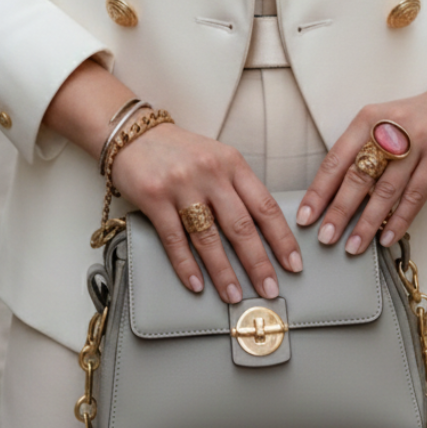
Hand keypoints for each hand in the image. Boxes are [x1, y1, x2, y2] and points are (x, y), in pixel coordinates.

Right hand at [109, 122, 303, 301]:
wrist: (133, 132)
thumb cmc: (179, 150)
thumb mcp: (217, 158)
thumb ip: (237, 188)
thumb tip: (261, 230)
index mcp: (232, 163)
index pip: (265, 205)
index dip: (281, 238)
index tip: (293, 263)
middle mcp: (211, 173)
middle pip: (241, 226)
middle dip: (258, 263)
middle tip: (269, 289)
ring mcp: (182, 185)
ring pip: (209, 237)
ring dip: (224, 271)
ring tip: (234, 295)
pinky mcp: (154, 197)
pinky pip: (175, 239)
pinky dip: (186, 265)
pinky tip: (196, 283)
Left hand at [296, 87, 426, 253]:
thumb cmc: (419, 118)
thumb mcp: (384, 123)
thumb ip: (362, 149)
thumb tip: (334, 193)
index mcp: (368, 117)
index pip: (336, 158)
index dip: (319, 189)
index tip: (305, 215)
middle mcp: (390, 128)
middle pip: (358, 175)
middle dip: (339, 210)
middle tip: (324, 236)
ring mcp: (417, 142)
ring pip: (386, 190)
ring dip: (367, 222)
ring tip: (353, 245)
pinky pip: (416, 196)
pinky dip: (399, 220)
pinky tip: (386, 237)